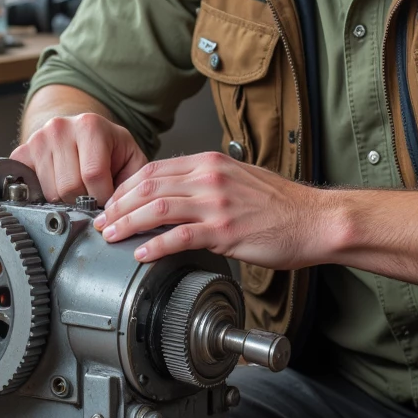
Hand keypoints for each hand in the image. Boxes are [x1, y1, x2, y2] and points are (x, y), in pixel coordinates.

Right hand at [11, 113, 146, 203]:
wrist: (80, 133)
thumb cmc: (109, 150)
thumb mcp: (131, 159)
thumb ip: (133, 182)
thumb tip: (121, 212)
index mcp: (90, 126)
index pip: (93, 175)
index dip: (102, 197)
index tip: (107, 200)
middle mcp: (60, 128)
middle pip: (69, 187)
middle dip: (84, 200)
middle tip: (91, 195)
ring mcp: (37, 140)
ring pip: (50, 192)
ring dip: (65, 200)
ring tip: (76, 189)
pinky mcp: (21, 154)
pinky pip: (28, 189)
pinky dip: (43, 197)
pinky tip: (56, 188)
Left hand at [93, 150, 338, 266]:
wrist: (315, 219)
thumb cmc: (282, 205)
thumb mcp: (239, 179)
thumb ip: (207, 182)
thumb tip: (177, 195)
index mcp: (210, 163)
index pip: (154, 170)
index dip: (126, 188)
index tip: (112, 204)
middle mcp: (210, 178)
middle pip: (148, 186)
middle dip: (118, 206)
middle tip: (102, 223)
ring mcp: (217, 204)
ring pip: (157, 208)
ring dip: (128, 224)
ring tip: (112, 237)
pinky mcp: (225, 230)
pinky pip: (179, 236)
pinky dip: (155, 244)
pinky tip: (142, 254)